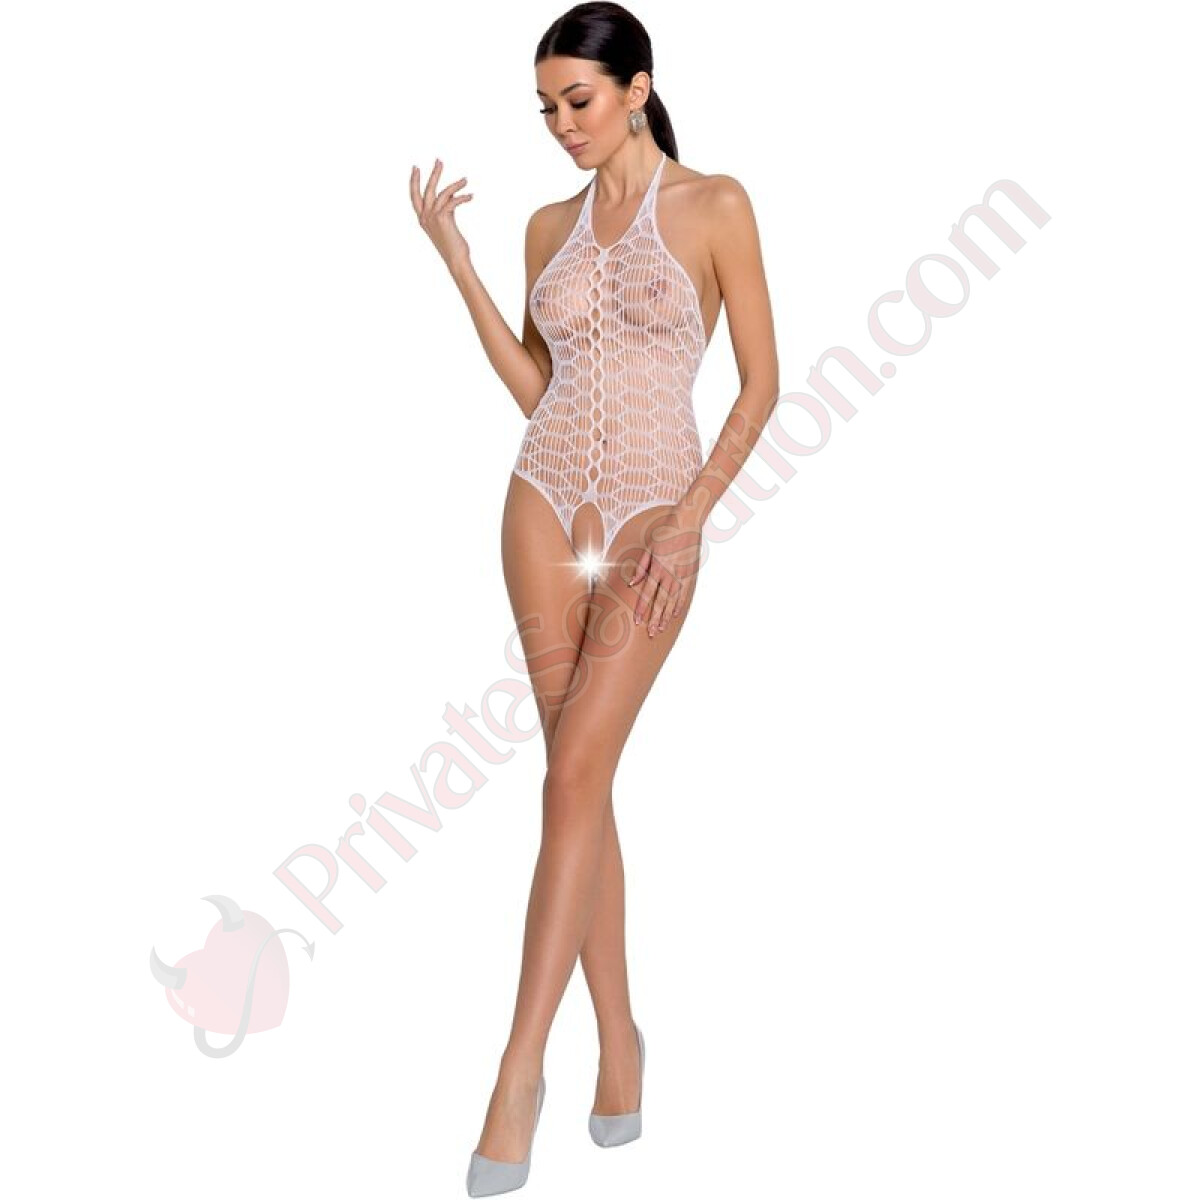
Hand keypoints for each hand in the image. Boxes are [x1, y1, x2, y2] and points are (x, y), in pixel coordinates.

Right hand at [410, 157, 472, 271]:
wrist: (456, 260)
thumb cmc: (454, 245)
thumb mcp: (447, 223)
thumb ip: (445, 209)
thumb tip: (451, 194)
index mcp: (422, 219)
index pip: (414, 196)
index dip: (414, 182)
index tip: (416, 168)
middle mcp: (424, 217)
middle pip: (426, 190)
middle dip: (433, 174)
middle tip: (439, 160)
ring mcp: (432, 218)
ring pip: (441, 193)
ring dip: (455, 185)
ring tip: (465, 180)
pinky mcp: (442, 219)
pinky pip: (452, 201)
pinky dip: (463, 197)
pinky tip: (471, 196)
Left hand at [627, 505, 704, 636]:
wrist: (686, 522)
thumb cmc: (665, 532)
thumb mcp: (649, 548)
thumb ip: (641, 567)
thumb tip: (631, 583)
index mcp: (657, 567)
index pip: (648, 593)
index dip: (642, 609)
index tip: (638, 621)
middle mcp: (669, 574)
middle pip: (661, 601)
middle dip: (655, 619)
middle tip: (651, 633)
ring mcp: (681, 575)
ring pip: (673, 601)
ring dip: (666, 616)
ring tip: (661, 629)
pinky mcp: (689, 574)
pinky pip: (683, 593)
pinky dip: (678, 605)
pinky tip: (674, 615)